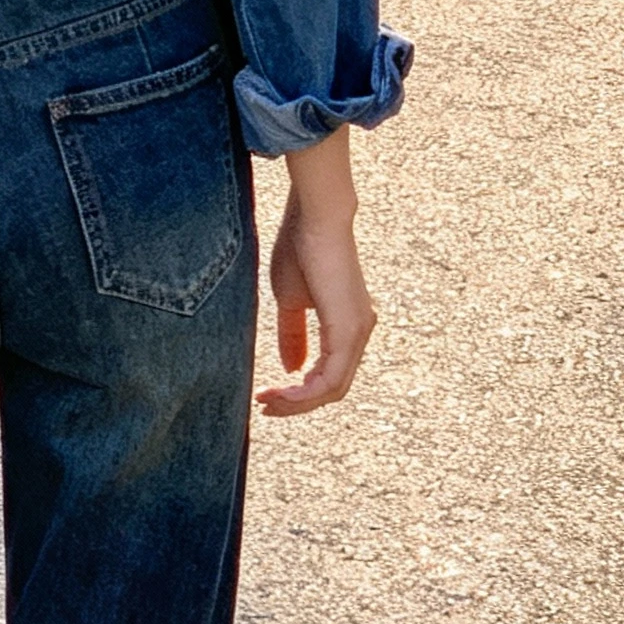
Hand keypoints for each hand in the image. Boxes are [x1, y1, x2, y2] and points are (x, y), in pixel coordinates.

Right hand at [255, 126, 375, 417]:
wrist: (315, 217)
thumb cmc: (301, 247)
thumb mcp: (290, 300)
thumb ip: (292, 335)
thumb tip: (291, 368)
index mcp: (348, 325)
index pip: (329, 375)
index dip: (299, 392)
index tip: (265, 394)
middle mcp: (360, 332)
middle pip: (332, 389)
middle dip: (296, 404)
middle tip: (263, 405)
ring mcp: (358, 332)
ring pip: (332, 389)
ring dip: (297, 402)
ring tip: (266, 401)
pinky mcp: (348, 330)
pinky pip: (330, 378)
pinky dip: (304, 393)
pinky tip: (280, 392)